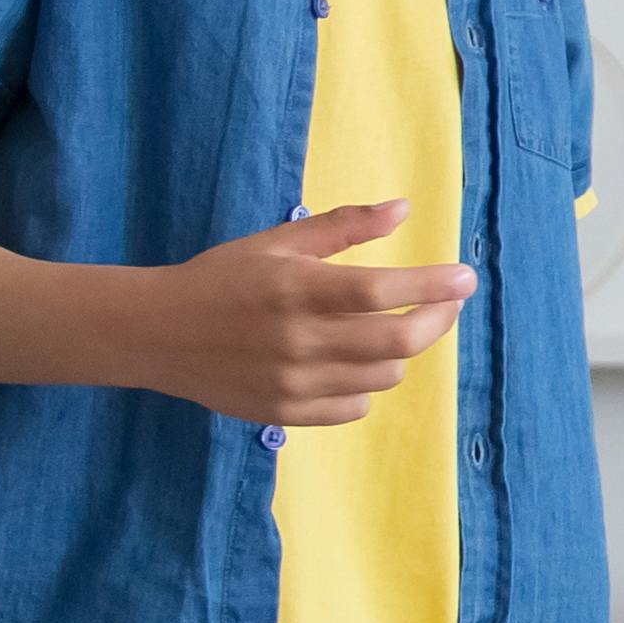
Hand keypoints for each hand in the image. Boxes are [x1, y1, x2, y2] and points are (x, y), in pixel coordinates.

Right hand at [139, 199, 470, 425]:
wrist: (157, 333)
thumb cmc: (223, 278)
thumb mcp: (279, 241)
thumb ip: (344, 227)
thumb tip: (404, 209)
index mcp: (298, 289)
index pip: (384, 292)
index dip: (434, 285)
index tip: (466, 277)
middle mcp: (300, 340)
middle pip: (397, 342)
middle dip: (437, 319)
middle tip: (447, 302)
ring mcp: (292, 383)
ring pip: (383, 377)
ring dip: (401, 352)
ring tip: (393, 329)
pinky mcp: (283, 413)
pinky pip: (354, 408)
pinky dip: (367, 386)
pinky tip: (355, 363)